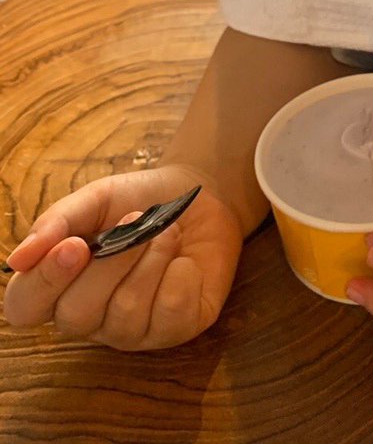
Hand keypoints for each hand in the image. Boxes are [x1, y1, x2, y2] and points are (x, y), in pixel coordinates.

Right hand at [2, 164, 243, 350]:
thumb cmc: (140, 201)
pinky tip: (185, 260)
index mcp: (60, 287)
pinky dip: (181, 275)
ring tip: (167, 231)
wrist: (201, 194)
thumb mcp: (96, 199)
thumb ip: (56, 223)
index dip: (45, 282)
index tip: (75, 246)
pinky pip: (171, 315)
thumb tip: (17, 260)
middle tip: (136, 219)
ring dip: (152, 258)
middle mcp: (91, 318)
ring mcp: (132, 331)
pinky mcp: (175, 331)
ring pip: (126, 313)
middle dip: (111, 262)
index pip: (25, 308)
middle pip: (76, 315)